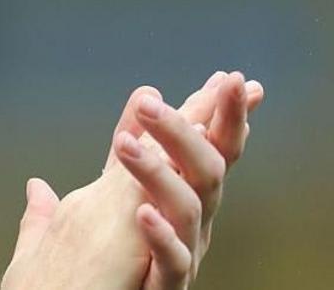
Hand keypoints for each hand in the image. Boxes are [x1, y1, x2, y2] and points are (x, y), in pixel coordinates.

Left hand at [111, 71, 263, 287]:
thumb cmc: (116, 251)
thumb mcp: (119, 187)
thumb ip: (134, 145)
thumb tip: (145, 92)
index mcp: (184, 194)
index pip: (207, 146)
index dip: (221, 114)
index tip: (229, 77)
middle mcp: (192, 221)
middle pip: (205, 169)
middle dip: (185, 131)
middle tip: (149, 102)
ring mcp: (184, 252)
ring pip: (187, 208)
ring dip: (155, 172)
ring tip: (124, 144)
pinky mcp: (167, 284)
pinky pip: (173, 261)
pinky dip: (160, 235)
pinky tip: (142, 212)